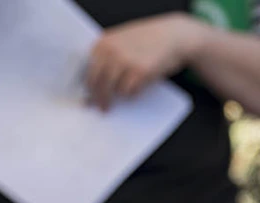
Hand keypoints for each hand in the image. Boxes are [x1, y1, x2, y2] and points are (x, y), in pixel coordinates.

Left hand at [85, 13, 205, 110]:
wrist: (172, 36)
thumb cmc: (147, 40)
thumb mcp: (121, 41)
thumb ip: (106, 55)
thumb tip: (95, 82)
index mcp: (103, 43)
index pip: (86, 69)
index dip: (86, 86)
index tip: (86, 98)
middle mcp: (111, 51)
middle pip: (96, 81)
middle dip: (98, 98)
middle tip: (101, 108)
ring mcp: (126, 61)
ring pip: (112, 89)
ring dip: (114, 99)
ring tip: (114, 105)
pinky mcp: (141, 72)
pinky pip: (130, 91)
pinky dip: (131, 95)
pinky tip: (133, 93)